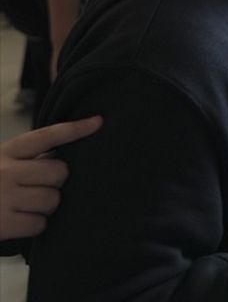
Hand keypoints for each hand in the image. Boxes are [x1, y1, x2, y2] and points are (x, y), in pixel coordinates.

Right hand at [0, 115, 102, 240]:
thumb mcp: (2, 163)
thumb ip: (28, 158)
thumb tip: (63, 155)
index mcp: (7, 152)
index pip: (45, 136)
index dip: (74, 129)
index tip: (98, 122)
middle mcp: (5, 172)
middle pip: (59, 172)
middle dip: (56, 182)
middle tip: (39, 187)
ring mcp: (3, 198)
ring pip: (52, 200)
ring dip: (46, 206)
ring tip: (26, 205)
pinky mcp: (2, 224)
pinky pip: (39, 224)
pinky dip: (34, 225)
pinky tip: (19, 220)